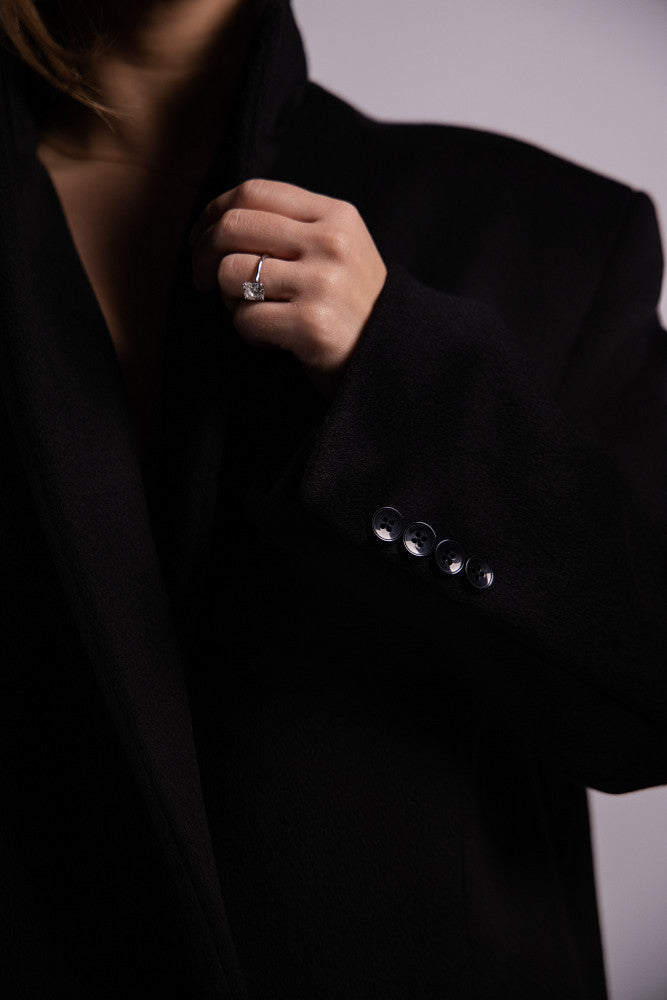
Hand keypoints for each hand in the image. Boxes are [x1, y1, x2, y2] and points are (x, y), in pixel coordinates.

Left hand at [189, 179, 386, 393]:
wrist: (396, 356)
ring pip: (231, 274)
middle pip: (233, 227)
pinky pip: (245, 319)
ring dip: (228, 298)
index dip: (213, 211)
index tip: (199, 237)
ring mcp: (322, 283)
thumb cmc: (354, 305)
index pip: (255, 192)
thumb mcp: (340, 249)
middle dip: (203, 254)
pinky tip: (271, 338)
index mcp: (335, 216)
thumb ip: (294, 226)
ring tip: (253, 311)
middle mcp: (330, 243)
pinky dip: (248, 332)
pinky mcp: (311, 325)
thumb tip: (220, 220)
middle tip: (200, 280)